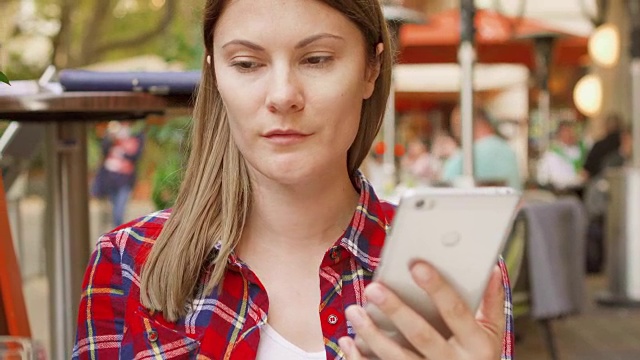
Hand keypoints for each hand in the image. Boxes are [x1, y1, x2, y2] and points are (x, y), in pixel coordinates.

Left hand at [338, 261, 504, 359]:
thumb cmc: (478, 359)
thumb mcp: (492, 335)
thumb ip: (492, 303)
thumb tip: (493, 268)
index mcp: (477, 345)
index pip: (455, 312)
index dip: (437, 288)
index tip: (417, 265)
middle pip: (421, 335)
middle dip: (396, 310)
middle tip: (373, 289)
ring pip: (398, 357)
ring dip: (372, 334)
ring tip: (354, 311)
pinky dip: (361, 358)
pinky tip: (349, 341)